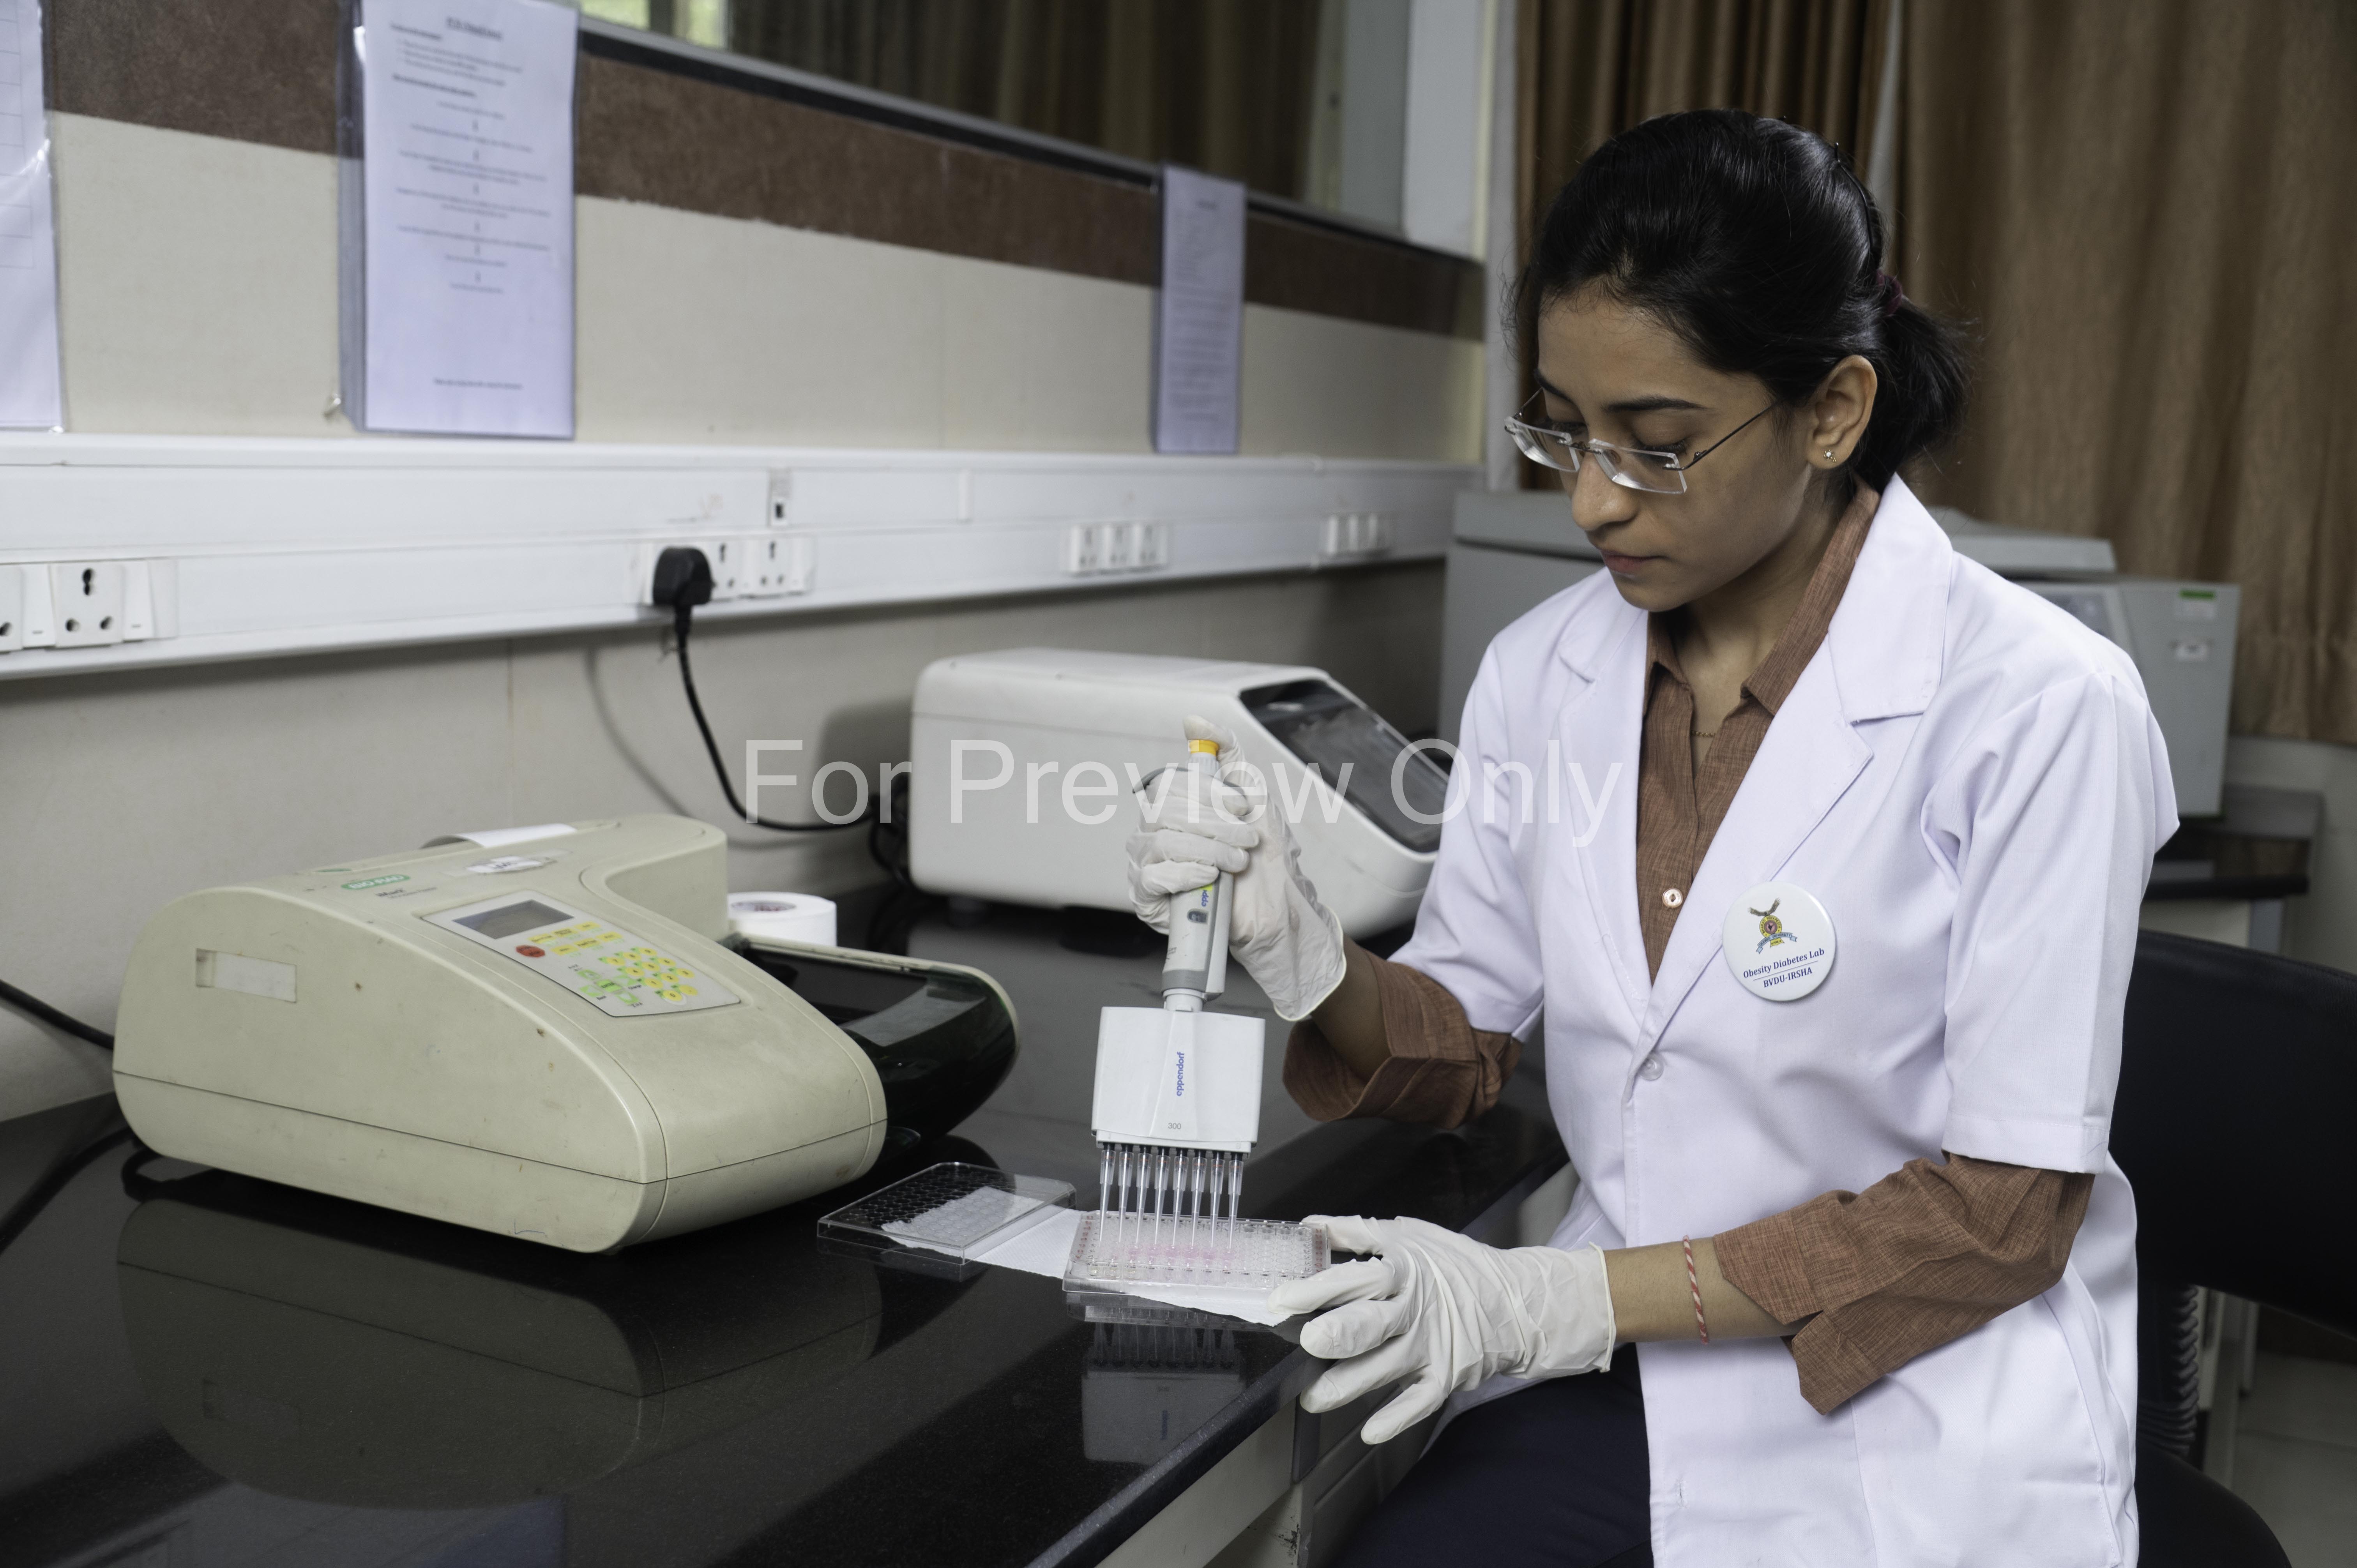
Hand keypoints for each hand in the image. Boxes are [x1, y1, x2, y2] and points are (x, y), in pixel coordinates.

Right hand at [1124, 716, 1347, 1020]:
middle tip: (1246, 839)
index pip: (1168, 785)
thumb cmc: (1265, 855)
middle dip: (1213, 823)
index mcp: (1175, 808)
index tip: (1243, 808)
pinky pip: (1151, 877)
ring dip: (1208, 849)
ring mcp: (1149, 867)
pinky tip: (1210, 877)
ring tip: (1236, 863)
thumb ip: (1225, 753)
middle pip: (1161, 811)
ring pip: (1159, 842)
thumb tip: (1192, 720)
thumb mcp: (1253, 793)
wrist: (1279, 909)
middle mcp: (1154, 834)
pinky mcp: (1150, 901)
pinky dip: (1186, 874)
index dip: (1209, 794)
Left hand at [1267, 1215, 1616, 1444]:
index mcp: (1401, 1270)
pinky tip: (1370, 1431)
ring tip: (1314, 1397)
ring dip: (1349, 1385)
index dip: (1316, 1289)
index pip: (1354, 1279)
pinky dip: (1397, 1417)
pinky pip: (1420, 1401)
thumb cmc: (1454, 1265)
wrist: (1514, 1301)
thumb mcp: (1407, 1234)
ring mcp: (1431, 1345)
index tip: (1282, 1299)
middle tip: (1308, 1343)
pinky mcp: (1447, 1375)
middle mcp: (1414, 1309)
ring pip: (1386, 1368)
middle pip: (1371, 1323)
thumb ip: (1354, 1232)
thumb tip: (1307, 1228)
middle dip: (1339, 1334)